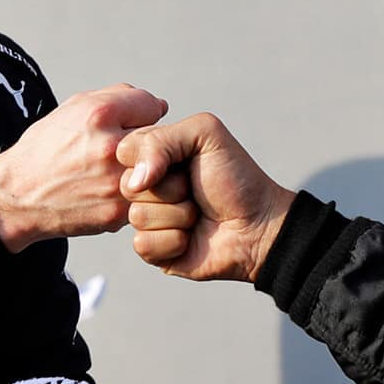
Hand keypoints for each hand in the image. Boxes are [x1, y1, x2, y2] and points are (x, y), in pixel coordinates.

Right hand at [0, 84, 166, 252]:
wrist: (18, 196)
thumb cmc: (46, 150)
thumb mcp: (72, 108)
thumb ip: (119, 97)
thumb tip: (160, 106)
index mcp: (99, 114)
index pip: (151, 104)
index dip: (139, 114)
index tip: (124, 125)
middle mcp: (111, 147)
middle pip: (157, 138)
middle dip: (143, 143)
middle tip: (120, 151)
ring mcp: (116, 183)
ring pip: (158, 171)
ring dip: (145, 171)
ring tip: (114, 172)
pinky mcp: (117, 213)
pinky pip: (144, 197)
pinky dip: (133, 194)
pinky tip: (107, 192)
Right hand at [116, 112, 295, 282]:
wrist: (259, 225)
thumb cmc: (235, 177)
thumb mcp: (205, 134)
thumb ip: (161, 139)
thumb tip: (134, 181)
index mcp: (153, 155)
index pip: (124, 151)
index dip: (152, 158)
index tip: (182, 160)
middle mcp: (146, 186)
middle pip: (127, 186)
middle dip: (171, 188)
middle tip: (194, 188)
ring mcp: (148, 218)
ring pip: (137, 216)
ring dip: (179, 215)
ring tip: (198, 213)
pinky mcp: (152, 250)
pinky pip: (143, 244)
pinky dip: (174, 241)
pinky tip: (192, 238)